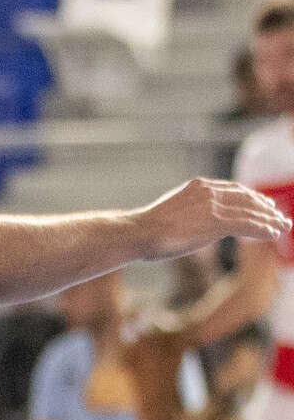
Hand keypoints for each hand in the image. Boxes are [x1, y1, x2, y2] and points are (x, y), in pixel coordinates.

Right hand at [132, 178, 290, 258]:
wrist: (140, 232)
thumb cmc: (147, 229)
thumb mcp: (171, 211)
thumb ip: (189, 211)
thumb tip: (192, 223)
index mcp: (199, 186)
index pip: (234, 189)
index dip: (252, 197)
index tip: (263, 204)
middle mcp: (209, 191)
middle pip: (247, 198)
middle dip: (265, 208)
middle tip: (279, 216)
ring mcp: (214, 206)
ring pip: (251, 212)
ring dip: (270, 220)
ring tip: (283, 227)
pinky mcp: (217, 222)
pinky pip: (248, 225)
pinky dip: (264, 229)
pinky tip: (274, 234)